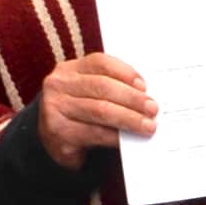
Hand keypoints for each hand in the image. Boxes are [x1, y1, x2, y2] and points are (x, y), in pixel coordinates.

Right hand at [37, 54, 158, 169]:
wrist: (52, 141)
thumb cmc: (79, 114)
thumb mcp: (88, 94)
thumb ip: (110, 88)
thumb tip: (146, 95)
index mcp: (69, 69)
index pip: (100, 62)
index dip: (125, 72)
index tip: (145, 85)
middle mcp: (59, 85)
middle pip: (102, 86)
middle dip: (132, 98)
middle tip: (153, 109)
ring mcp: (55, 108)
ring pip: (100, 110)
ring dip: (129, 119)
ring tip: (148, 126)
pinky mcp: (58, 131)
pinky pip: (94, 132)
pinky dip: (115, 137)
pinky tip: (129, 139)